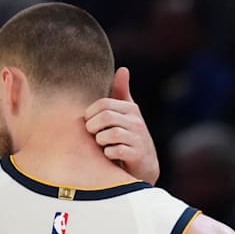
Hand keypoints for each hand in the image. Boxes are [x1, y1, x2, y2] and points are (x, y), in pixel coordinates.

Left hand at [85, 67, 159, 183]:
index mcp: (131, 109)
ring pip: (109, 134)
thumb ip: (122, 91)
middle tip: (93, 134)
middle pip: (105, 117)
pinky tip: (109, 154)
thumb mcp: (127, 112)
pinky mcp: (137, 155)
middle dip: (93, 127)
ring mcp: (138, 138)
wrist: (145, 164)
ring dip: (100, 141)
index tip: (89, 122)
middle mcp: (136, 122)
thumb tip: (123, 69)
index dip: (90, 113)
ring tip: (101, 144)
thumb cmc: (129, 135)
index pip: (104, 104)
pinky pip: (115, 151)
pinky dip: (108, 153)